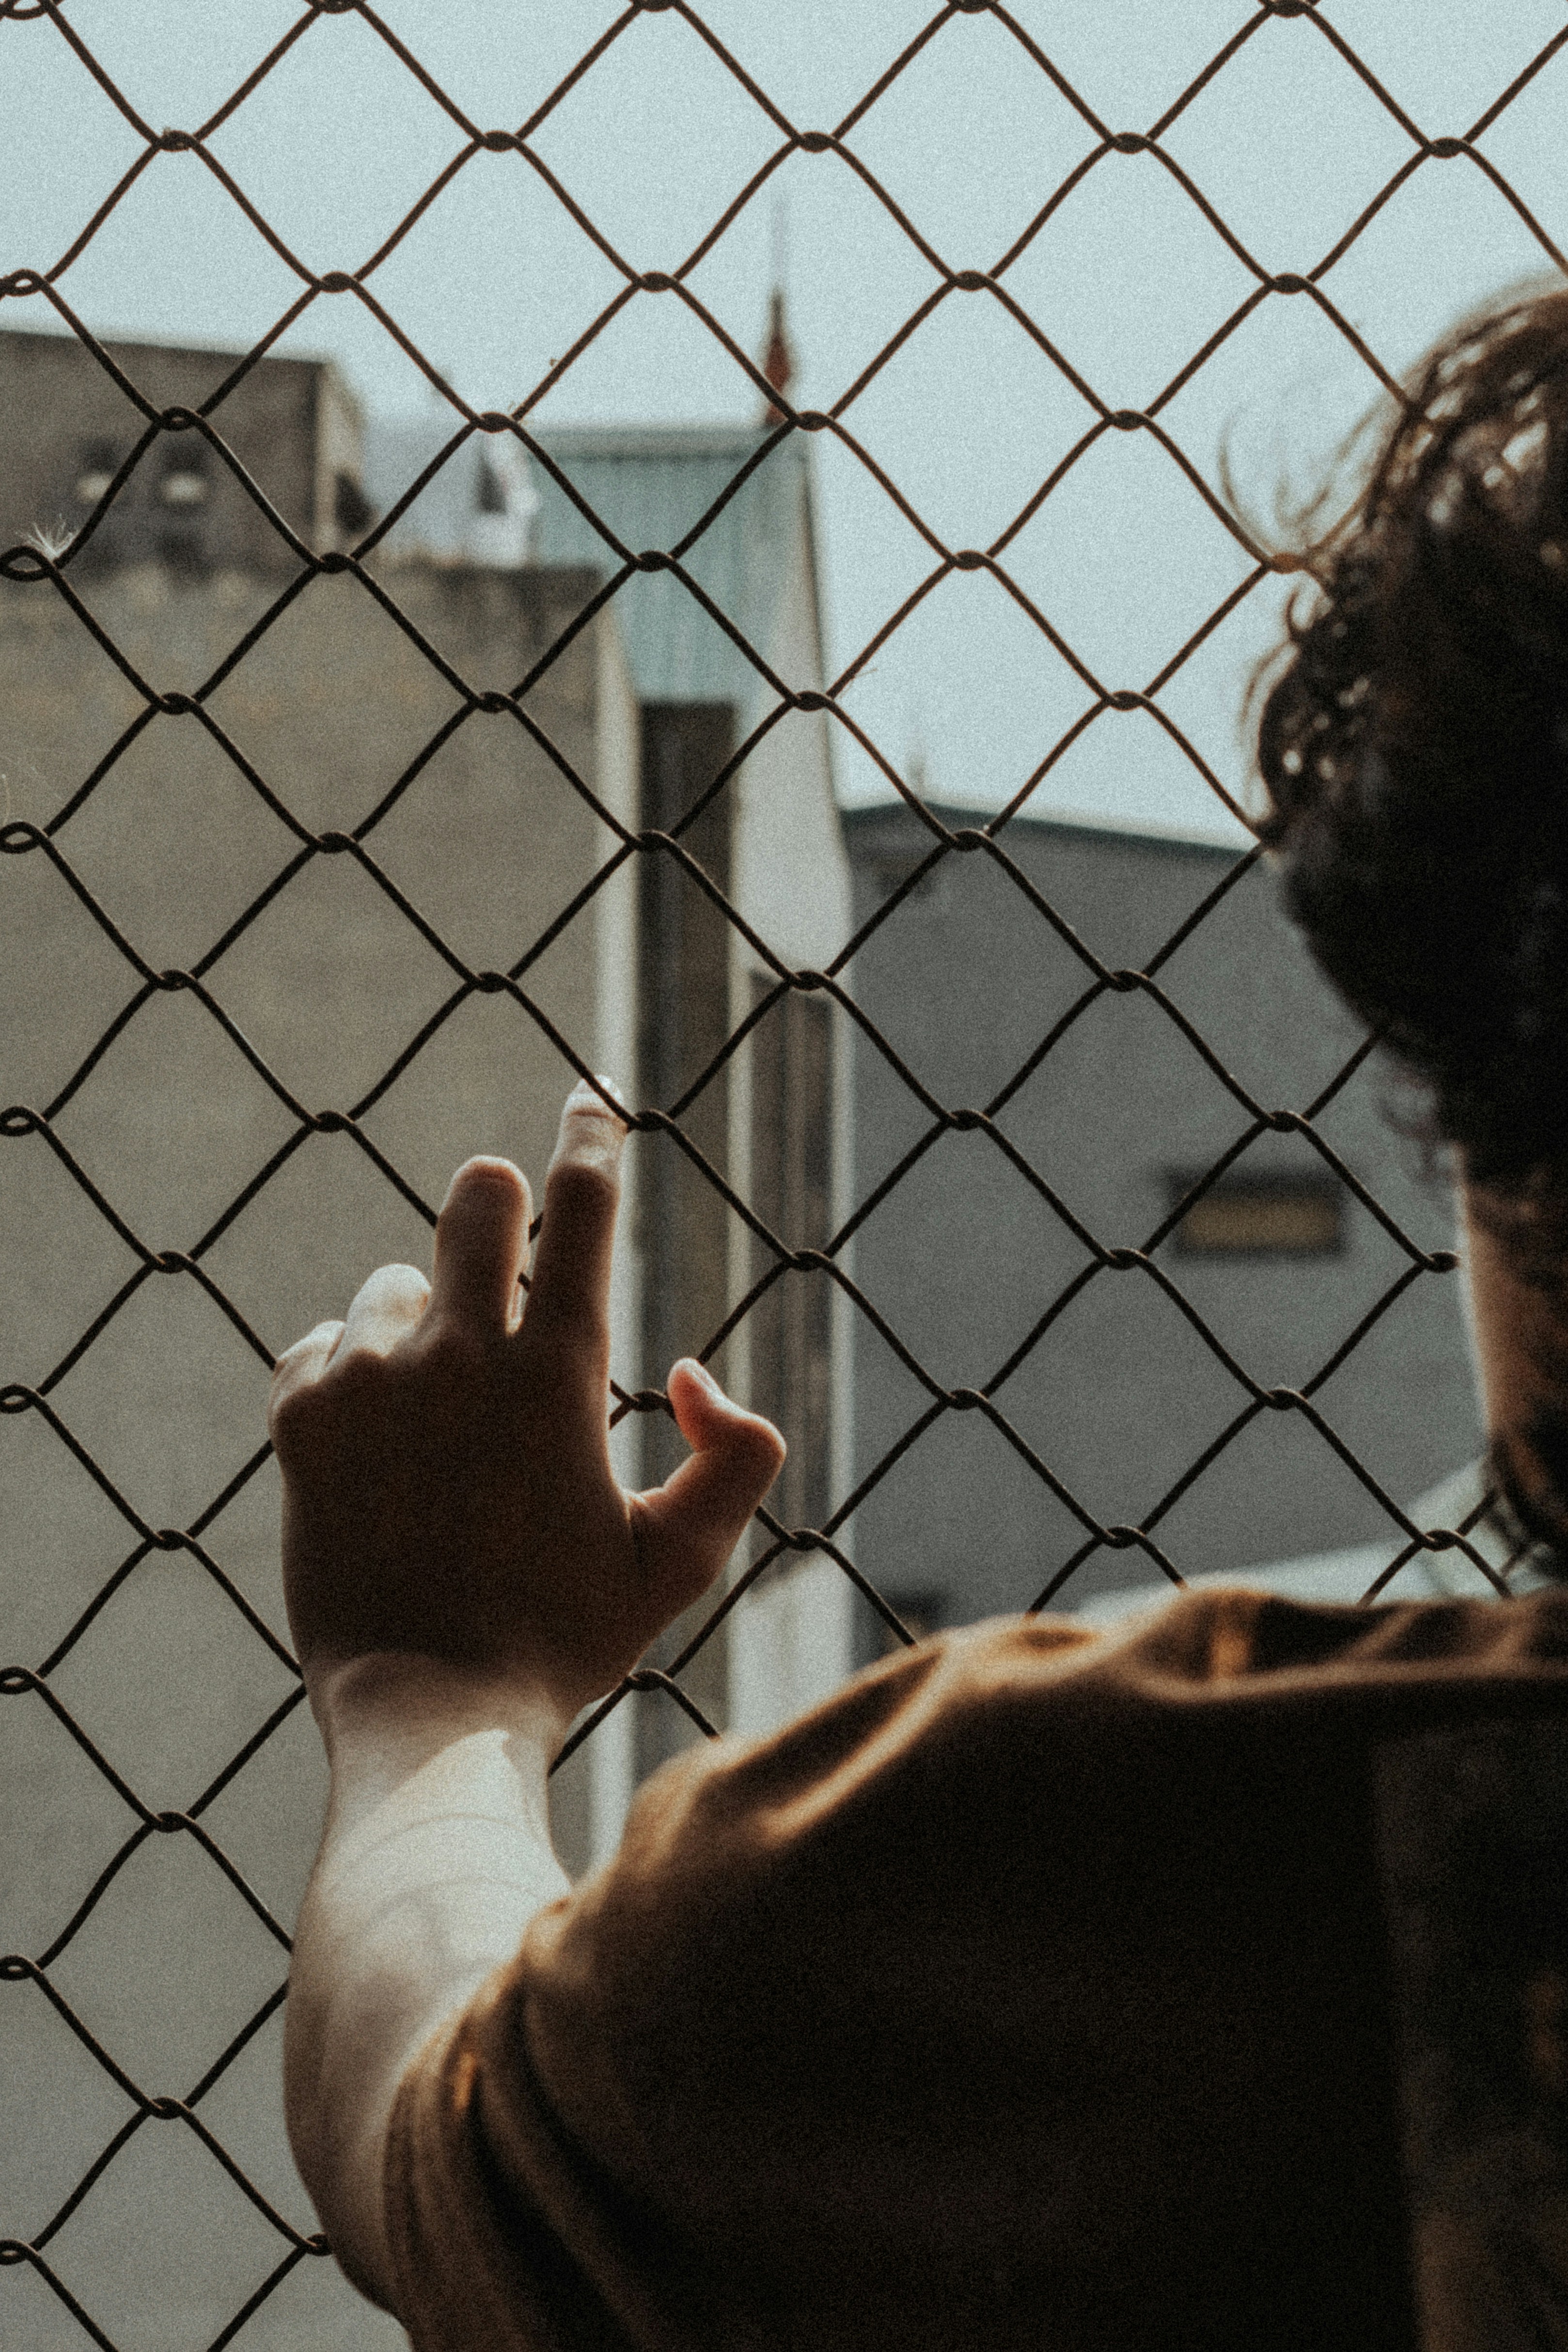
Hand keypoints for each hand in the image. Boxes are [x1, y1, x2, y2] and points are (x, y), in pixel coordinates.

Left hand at [267, 1080, 785, 1728]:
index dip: (592, 1139)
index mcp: (556, 1375)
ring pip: (393, 1283)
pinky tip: (379, 1441)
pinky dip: (352, 1373)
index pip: (582, 1206)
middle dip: (503, 1203)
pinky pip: (323, 1343)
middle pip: (477, 1193)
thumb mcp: (684, 1559)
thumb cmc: (567, 1640)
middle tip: (511, 1252)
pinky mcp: (298, 1416)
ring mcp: (370, 1380)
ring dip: (424, 1322)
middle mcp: (458, 1355)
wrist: (428, 1713)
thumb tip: (685, 1373)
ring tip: (439, 1419)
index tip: (590, 1103)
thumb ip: (737, 1456)